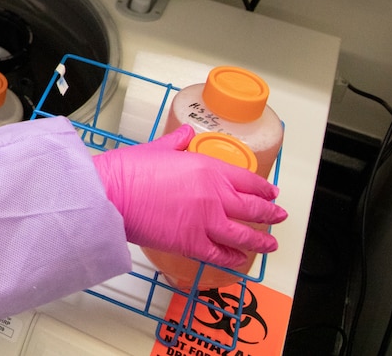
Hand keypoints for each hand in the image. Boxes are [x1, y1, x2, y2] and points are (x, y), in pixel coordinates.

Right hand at [92, 125, 287, 269]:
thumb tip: (186, 132)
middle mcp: (214, 195)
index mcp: (207, 168)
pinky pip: (222, 254)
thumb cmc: (129, 170)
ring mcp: (207, 222)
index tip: (271, 193)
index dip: (263, 188)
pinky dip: (234, 258)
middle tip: (279, 216)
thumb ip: (177, 142)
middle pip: (253, 208)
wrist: (112, 194)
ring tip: (271, 244)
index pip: (248, 180)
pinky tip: (240, 259)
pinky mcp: (193, 244)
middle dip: (271, 214)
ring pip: (245, 235)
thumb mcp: (157, 148)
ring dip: (261, 240)